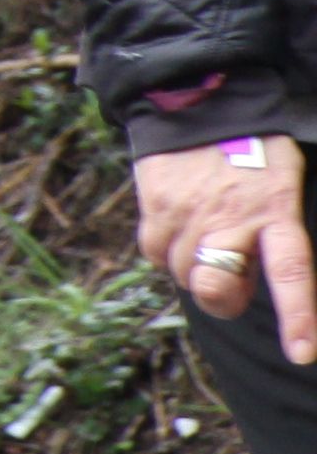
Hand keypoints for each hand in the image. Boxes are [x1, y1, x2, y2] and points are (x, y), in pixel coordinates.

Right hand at [140, 134, 316, 363]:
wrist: (200, 99)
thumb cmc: (254, 147)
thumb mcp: (284, 182)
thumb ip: (278, 228)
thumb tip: (262, 274)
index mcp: (275, 210)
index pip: (291, 271)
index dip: (298, 316)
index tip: (301, 353)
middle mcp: (230, 217)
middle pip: (215, 286)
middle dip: (221, 298)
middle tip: (232, 281)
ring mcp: (187, 212)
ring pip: (181, 274)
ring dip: (193, 269)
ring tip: (207, 238)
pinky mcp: (154, 204)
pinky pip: (152, 252)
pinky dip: (164, 251)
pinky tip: (179, 227)